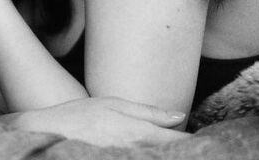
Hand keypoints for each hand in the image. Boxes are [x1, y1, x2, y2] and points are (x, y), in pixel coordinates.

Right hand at [10, 97, 189, 146]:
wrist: (48, 133)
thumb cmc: (82, 114)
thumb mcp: (115, 104)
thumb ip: (149, 112)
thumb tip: (181, 116)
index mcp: (137, 131)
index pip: (176, 142)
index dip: (193, 143)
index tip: (210, 142)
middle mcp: (134, 149)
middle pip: (168, 154)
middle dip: (183, 151)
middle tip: (204, 149)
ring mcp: (123, 158)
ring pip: (155, 159)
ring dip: (167, 153)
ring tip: (182, 150)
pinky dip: (150, 157)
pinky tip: (152, 153)